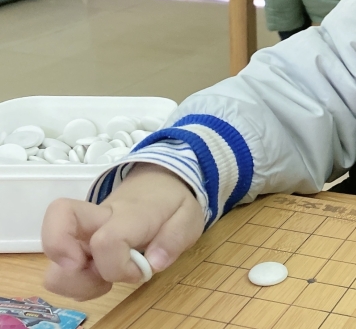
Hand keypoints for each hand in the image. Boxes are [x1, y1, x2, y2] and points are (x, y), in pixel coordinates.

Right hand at [41, 164, 203, 299]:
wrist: (159, 183)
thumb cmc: (172, 202)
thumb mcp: (189, 216)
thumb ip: (175, 239)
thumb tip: (153, 263)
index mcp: (130, 214)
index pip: (107, 240)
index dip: (118, 267)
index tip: (140, 271)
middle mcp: (98, 219)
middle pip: (58, 220)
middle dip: (64, 255)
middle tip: (95, 274)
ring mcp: (83, 233)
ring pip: (54, 261)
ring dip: (75, 282)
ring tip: (106, 280)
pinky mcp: (78, 245)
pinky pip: (61, 272)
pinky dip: (77, 285)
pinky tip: (102, 278)